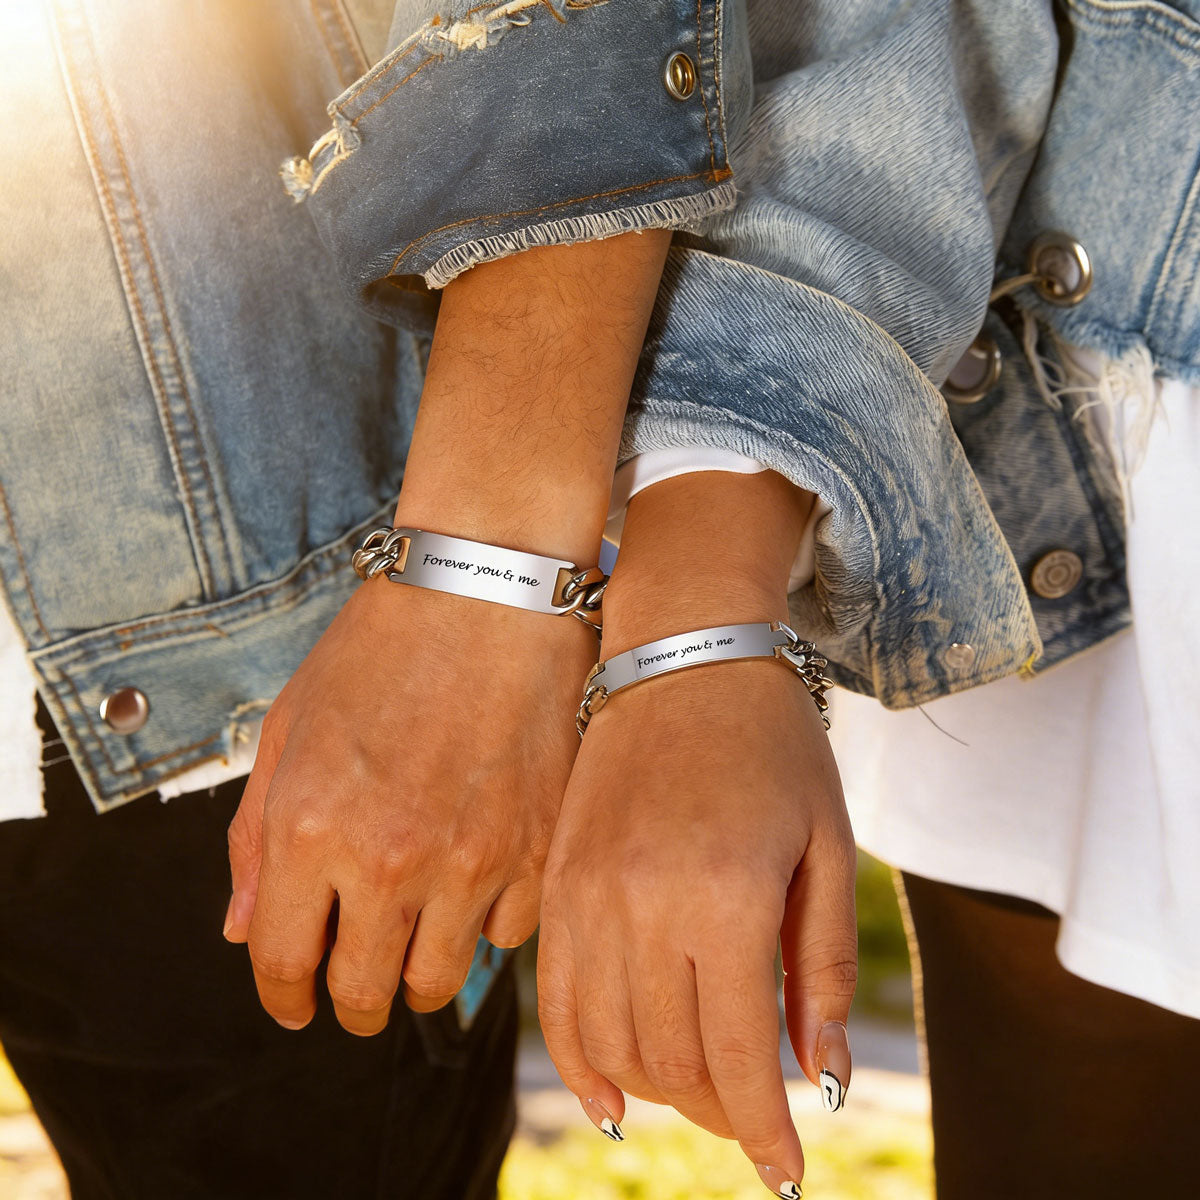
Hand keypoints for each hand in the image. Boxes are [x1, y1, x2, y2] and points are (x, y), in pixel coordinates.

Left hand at [225, 576, 593, 1033]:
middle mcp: (388, 858)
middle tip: (357, 987)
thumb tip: (243, 931)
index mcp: (310, 827)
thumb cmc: (381, 649)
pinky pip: (508, 933)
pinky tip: (477, 880)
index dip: (283, 998)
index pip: (282, 961)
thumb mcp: (290, 727)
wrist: (485, 593)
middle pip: (364, 992)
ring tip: (417, 942)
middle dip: (351, 1003)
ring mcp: (471, 858)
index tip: (294, 1005)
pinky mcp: (537, 847)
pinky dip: (487, 922)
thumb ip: (255, 837)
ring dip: (418, 974)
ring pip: (440, 981)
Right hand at [537, 658, 855, 1195]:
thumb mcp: (824, 846)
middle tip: (752, 1120)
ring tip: (699, 1097)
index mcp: (723, 897)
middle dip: (719, 1114)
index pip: (736, 1057)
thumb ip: (822, 969)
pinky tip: (613, 1091)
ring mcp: (585, 896)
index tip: (785, 1175)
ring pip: (609, 1043)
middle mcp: (641, 907)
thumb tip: (820, 1080)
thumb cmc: (771, 744)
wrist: (683, 654)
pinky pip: (554, 1001)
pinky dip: (580, 1060)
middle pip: (670, 1062)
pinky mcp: (555, 884)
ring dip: (656, 1092)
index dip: (764, 1131)